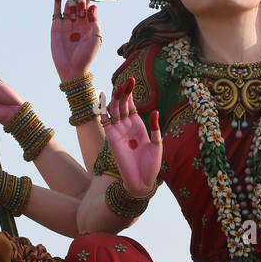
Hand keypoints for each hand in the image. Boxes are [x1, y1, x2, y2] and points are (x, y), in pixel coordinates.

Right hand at [52, 0, 101, 80]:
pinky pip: (56, 12)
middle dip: (81, 1)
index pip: (89, 8)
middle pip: (79, 5)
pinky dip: (57, 1)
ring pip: (69, 7)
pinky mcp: (56, 27)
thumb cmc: (87, 56)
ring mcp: (67, 24)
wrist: (72, 69)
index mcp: (89, 25)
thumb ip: (94, 22)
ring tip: (74, 10)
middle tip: (81, 1)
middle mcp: (78, 23)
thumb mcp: (96, 38)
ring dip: (72, 4)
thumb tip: (93, 6)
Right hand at [99, 77, 161, 197]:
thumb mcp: (157, 144)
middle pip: (122, 104)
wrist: (142, 181)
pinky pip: (105, 121)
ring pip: (114, 110)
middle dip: (124, 92)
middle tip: (128, 80)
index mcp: (138, 125)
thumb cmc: (151, 165)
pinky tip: (103, 98)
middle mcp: (127, 126)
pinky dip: (102, 110)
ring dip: (116, 98)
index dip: (131, 93)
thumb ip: (155, 128)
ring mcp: (118, 131)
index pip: (132, 105)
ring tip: (120, 86)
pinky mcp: (112, 138)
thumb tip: (155, 111)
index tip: (132, 80)